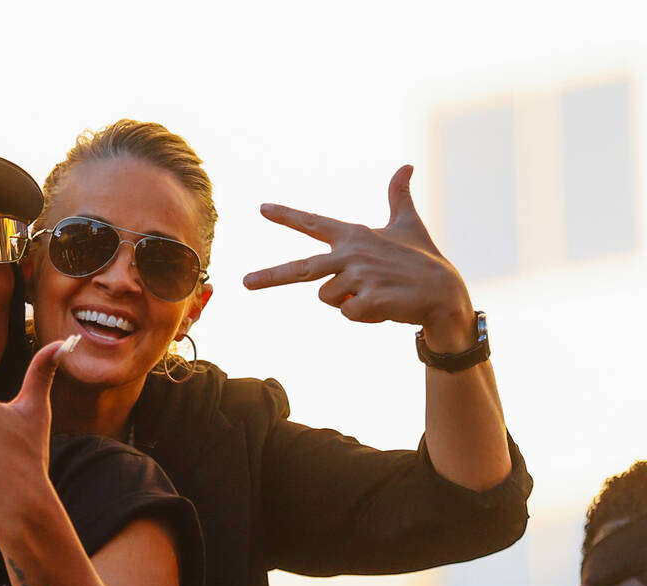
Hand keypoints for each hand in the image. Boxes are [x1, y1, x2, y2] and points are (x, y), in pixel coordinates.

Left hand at [243, 166, 475, 351]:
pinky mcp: (367, 299)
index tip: (262, 208)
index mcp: (354, 234)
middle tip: (244, 282)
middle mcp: (351, 252)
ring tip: (377, 292)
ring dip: (349, 301)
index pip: (313, 223)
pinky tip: (384, 306)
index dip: (287, 215)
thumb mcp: (409, 224)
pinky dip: (363, 316)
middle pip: (300, 268)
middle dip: (270, 276)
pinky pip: (348, 313)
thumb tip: (406, 165)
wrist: (445, 293)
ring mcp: (358, 276)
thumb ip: (399, 196)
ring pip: (328, 297)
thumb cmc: (424, 259)